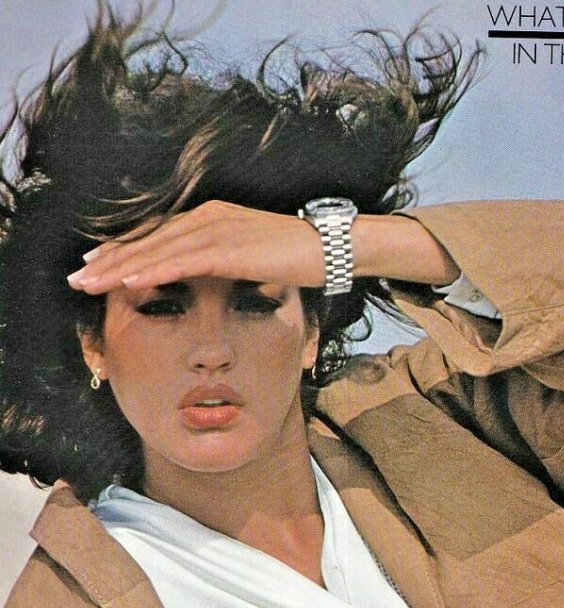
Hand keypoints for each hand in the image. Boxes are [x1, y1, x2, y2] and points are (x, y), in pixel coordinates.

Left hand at [66, 201, 459, 293]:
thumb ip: (222, 260)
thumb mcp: (251, 256)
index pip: (158, 235)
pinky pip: (185, 260)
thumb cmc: (296, 256)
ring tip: (93, 282)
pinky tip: (131, 279)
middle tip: (79, 278)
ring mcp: (220, 229)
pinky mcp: (232, 246)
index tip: (96, 267)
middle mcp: (209, 217)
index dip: (124, 250)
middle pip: (151, 239)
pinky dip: (155, 269)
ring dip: (123, 266)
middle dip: (112, 260)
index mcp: (212, 218)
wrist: (332, 247)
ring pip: (160, 249)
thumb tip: (202, 276)